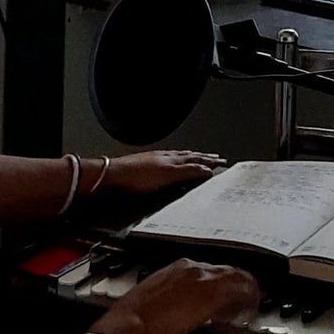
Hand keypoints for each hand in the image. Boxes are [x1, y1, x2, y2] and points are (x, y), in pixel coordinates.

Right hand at [96, 258, 259, 333]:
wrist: (128, 326)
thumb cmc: (132, 317)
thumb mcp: (152, 298)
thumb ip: (168, 296)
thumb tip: (173, 307)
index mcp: (177, 267)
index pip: (210, 269)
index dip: (222, 282)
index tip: (227, 294)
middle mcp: (193, 267)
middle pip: (226, 270)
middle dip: (237, 284)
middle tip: (244, 299)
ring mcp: (202, 279)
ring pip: (236, 277)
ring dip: (244, 291)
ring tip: (250, 304)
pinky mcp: (210, 296)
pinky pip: (238, 291)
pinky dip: (246, 299)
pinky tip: (248, 309)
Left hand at [100, 150, 225, 196]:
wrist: (112, 176)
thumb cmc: (136, 177)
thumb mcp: (168, 176)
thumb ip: (188, 172)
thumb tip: (207, 170)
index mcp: (174, 160)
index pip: (197, 160)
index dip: (210, 161)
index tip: (221, 161)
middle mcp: (166, 158)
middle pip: (190, 156)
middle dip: (204, 157)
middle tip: (215, 157)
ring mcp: (156, 160)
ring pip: (180, 157)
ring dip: (192, 158)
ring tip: (199, 157)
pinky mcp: (147, 165)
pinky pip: (169, 160)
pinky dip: (178, 160)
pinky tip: (174, 163)